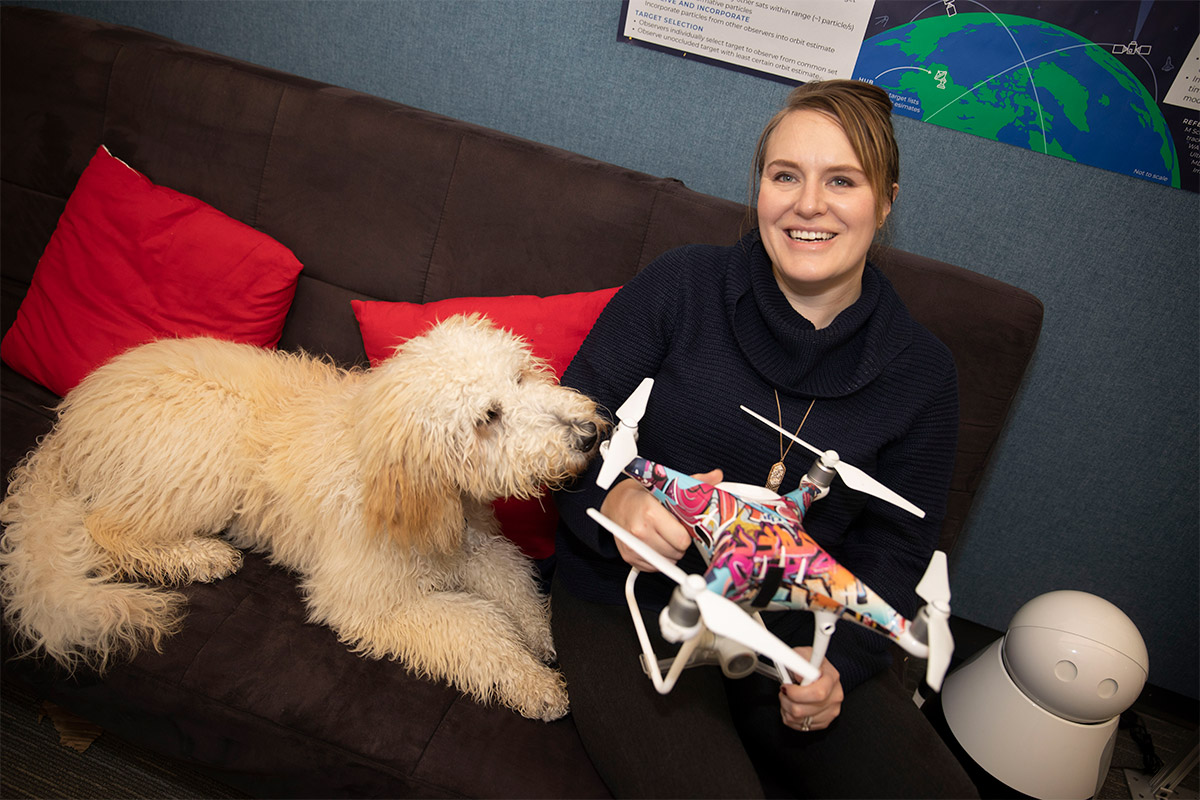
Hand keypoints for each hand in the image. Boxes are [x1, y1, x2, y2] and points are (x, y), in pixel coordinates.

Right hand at [600, 469, 722, 571]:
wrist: (617, 503)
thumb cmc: (643, 495)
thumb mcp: (666, 486)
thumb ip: (693, 483)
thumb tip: (716, 476)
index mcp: (650, 512)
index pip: (682, 539)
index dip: (687, 534)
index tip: (683, 526)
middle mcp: (639, 531)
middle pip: (677, 552)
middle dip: (679, 543)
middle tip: (673, 530)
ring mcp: (633, 547)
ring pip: (668, 561)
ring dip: (670, 552)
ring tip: (664, 535)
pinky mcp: (629, 558)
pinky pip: (655, 567)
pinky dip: (659, 558)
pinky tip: (655, 543)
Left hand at [779, 647, 842, 731]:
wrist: (820, 672)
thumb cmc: (811, 663)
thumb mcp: (803, 653)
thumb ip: (799, 660)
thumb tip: (798, 673)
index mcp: (832, 678)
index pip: (817, 693)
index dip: (796, 693)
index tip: (786, 687)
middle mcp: (835, 697)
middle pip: (804, 710)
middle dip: (786, 700)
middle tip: (784, 691)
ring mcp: (831, 711)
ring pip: (799, 719)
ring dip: (786, 708)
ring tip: (788, 697)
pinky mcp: (824, 722)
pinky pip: (800, 726)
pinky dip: (790, 717)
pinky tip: (792, 705)